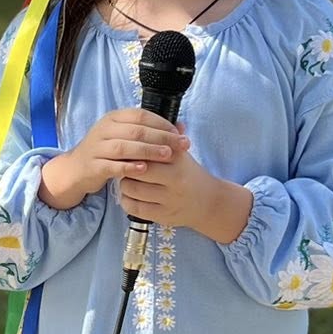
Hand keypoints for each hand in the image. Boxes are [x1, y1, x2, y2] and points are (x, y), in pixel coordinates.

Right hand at [65, 109, 190, 196]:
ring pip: (124, 147)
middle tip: (180, 145)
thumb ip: (151, 132)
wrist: (77, 168)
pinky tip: (144, 170)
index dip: (162, 123)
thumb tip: (182, 127)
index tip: (179, 133)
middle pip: (136, 130)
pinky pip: (112, 165)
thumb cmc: (107, 151)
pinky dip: (129, 167)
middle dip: (161, 137)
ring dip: (148, 151)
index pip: (140, 115)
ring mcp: (97, 147)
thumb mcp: (126, 137)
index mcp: (114, 118)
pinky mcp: (93, 165)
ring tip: (167, 155)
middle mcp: (104, 129)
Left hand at [118, 122, 246, 239]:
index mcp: (178, 159)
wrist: (209, 201)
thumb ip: (166, 136)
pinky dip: (126, 200)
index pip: (147, 150)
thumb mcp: (182, 153)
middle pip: (138, 170)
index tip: (125, 148)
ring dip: (124, 184)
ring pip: (132, 189)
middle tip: (123, 164)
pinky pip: (134, 207)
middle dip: (126, 166)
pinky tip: (129, 195)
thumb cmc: (189, 173)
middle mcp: (175, 179)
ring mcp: (169, 199)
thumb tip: (149, 117)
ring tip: (127, 179)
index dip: (132, 149)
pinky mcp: (162, 216)